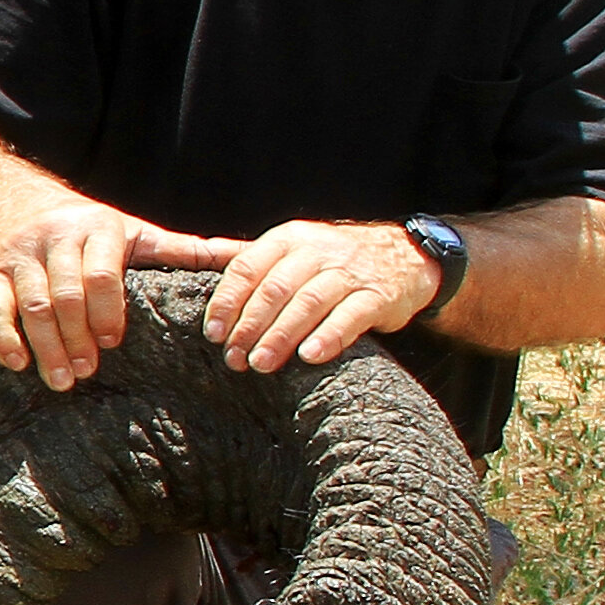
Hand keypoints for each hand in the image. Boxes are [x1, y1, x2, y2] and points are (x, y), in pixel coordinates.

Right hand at [0, 193, 240, 389]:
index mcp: (99, 228)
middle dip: (75, 336)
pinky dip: (2, 337)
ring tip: (62, 381)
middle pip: (64, 293)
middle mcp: (56, 238)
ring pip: (30, 304)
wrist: (19, 201)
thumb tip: (248, 253)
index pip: (101, 271)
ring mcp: (21, 256)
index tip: (113, 343)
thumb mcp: (138, 233)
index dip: (106, 309)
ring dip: (45, 346)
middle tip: (87, 373)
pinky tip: (17, 364)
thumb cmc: (95, 229)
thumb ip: (187, 250)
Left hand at [197, 218, 443, 371]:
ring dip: (281, 335)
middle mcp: (317, 251)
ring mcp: (349, 272)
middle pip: (274, 288)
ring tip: (261, 364)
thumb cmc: (334, 260)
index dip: (227, 301)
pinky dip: (329, 335)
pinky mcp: (379, 295)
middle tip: (233, 359)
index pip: (247, 268)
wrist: (405, 255)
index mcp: (287, 240)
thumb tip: (199, 260)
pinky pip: (351, 315)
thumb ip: (253, 261)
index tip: (213, 333)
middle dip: (250, 325)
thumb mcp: (293, 249)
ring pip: (309, 301)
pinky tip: (310, 356)